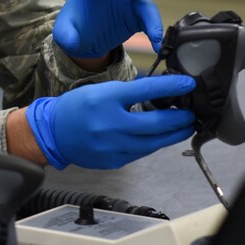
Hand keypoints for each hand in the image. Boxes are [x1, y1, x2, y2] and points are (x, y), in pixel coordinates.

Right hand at [26, 75, 195, 169]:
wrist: (53, 133)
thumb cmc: (76, 108)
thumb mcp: (100, 91)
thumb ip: (127, 93)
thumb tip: (160, 92)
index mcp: (105, 99)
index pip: (146, 90)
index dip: (171, 87)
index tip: (188, 83)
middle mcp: (109, 123)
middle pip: (157, 123)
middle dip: (179, 119)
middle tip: (191, 114)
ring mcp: (112, 145)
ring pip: (154, 142)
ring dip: (172, 135)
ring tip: (183, 127)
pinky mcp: (114, 160)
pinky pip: (141, 152)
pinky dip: (153, 144)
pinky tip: (159, 138)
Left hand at [54, 0, 176, 57]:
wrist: (84, 38)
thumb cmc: (72, 27)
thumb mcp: (63, 32)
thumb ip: (66, 35)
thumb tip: (73, 42)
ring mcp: (128, 4)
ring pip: (147, 8)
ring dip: (154, 22)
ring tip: (156, 39)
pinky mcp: (137, 18)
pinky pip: (150, 24)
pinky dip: (155, 34)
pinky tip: (157, 46)